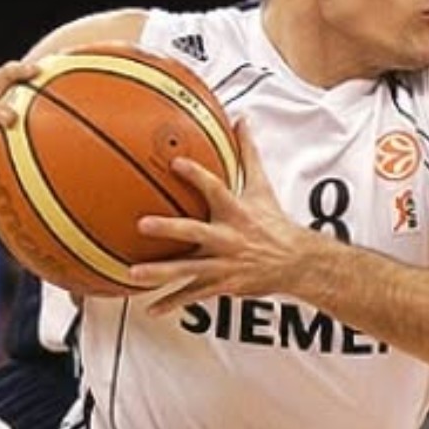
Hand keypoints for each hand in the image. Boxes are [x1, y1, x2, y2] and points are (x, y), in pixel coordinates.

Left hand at [129, 119, 307, 313]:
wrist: (295, 262)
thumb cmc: (272, 221)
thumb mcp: (261, 186)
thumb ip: (247, 153)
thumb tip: (242, 119)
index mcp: (236, 211)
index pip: (216, 189)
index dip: (196, 176)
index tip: (175, 163)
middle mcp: (228, 238)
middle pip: (196, 233)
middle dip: (170, 229)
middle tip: (142, 225)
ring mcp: (223, 264)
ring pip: (188, 271)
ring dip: (160, 273)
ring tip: (133, 273)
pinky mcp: (222, 285)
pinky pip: (193, 295)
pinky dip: (172, 302)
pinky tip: (150, 309)